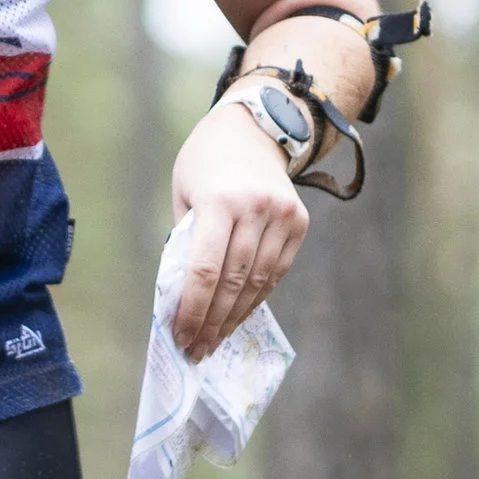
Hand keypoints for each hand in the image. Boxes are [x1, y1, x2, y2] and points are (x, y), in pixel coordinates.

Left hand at [166, 99, 309, 361]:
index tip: (179, 335)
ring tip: (213, 341)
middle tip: (195, 350)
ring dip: (234, 317)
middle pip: (233, 281)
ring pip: (258, 282)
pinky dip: (255, 298)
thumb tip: (184, 299)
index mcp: (220, 200)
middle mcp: (256, 208)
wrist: (253, 129)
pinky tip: (237, 316)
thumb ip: (186, 242)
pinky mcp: (299, 223)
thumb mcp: (184, 194)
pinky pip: (276, 271)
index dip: (192, 309)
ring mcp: (282, 216)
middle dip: (211, 322)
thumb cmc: (204, 163)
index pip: (205, 269)